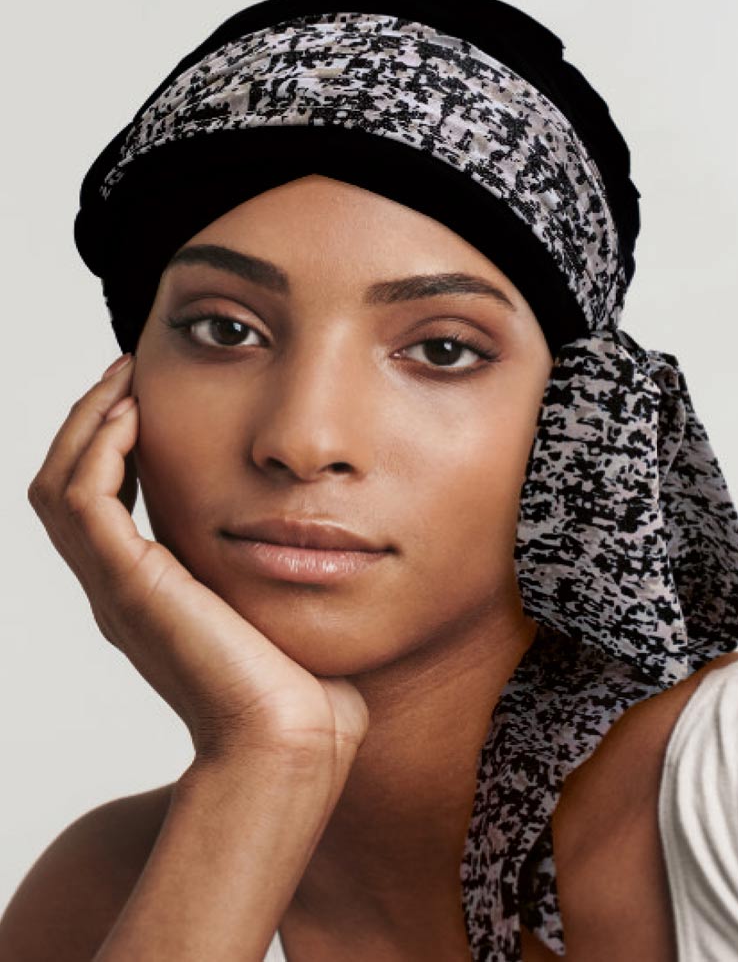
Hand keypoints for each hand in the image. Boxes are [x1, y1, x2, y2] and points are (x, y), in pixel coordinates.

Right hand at [27, 354, 368, 779]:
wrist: (290, 740)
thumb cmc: (298, 684)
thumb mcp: (273, 605)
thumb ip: (264, 565)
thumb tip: (302, 527)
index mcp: (147, 593)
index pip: (101, 501)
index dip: (114, 443)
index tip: (147, 394)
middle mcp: (119, 589)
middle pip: (65, 484)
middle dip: (91, 420)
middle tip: (126, 371)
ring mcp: (117, 590)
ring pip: (60, 485)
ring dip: (87, 422)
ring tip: (126, 379)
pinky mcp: (130, 586)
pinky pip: (85, 501)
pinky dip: (99, 449)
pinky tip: (135, 415)